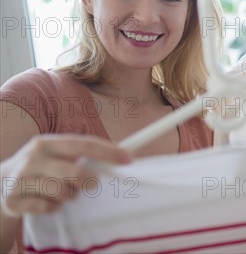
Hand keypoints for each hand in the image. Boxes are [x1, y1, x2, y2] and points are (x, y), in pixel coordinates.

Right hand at [1, 134, 131, 217]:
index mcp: (47, 143)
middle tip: (92, 184)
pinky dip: (53, 207)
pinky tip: (49, 202)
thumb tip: (121, 153)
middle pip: (73, 171)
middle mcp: (33, 158)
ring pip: (60, 191)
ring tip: (65, 193)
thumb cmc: (40, 167)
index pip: (83, 144)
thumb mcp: (56, 155)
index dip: (108, 152)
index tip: (128, 159)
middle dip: (88, 180)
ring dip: (69, 195)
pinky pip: (46, 207)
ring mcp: (21, 179)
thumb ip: (82, 153)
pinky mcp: (13, 200)